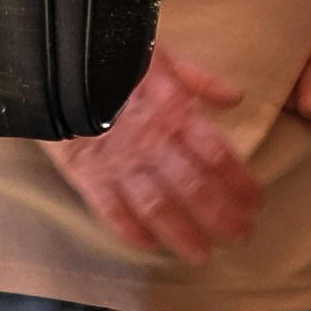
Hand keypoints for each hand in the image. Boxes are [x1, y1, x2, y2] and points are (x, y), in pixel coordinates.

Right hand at [50, 48, 259, 261]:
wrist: (55, 60)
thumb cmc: (112, 58)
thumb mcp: (161, 56)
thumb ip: (199, 80)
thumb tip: (235, 97)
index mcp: (174, 110)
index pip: (217, 153)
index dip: (239, 181)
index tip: (256, 202)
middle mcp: (152, 140)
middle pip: (194, 186)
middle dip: (220, 215)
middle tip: (240, 235)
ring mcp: (118, 160)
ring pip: (157, 205)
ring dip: (182, 232)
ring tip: (202, 254)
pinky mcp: (86, 171)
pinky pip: (111, 208)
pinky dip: (130, 230)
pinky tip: (149, 246)